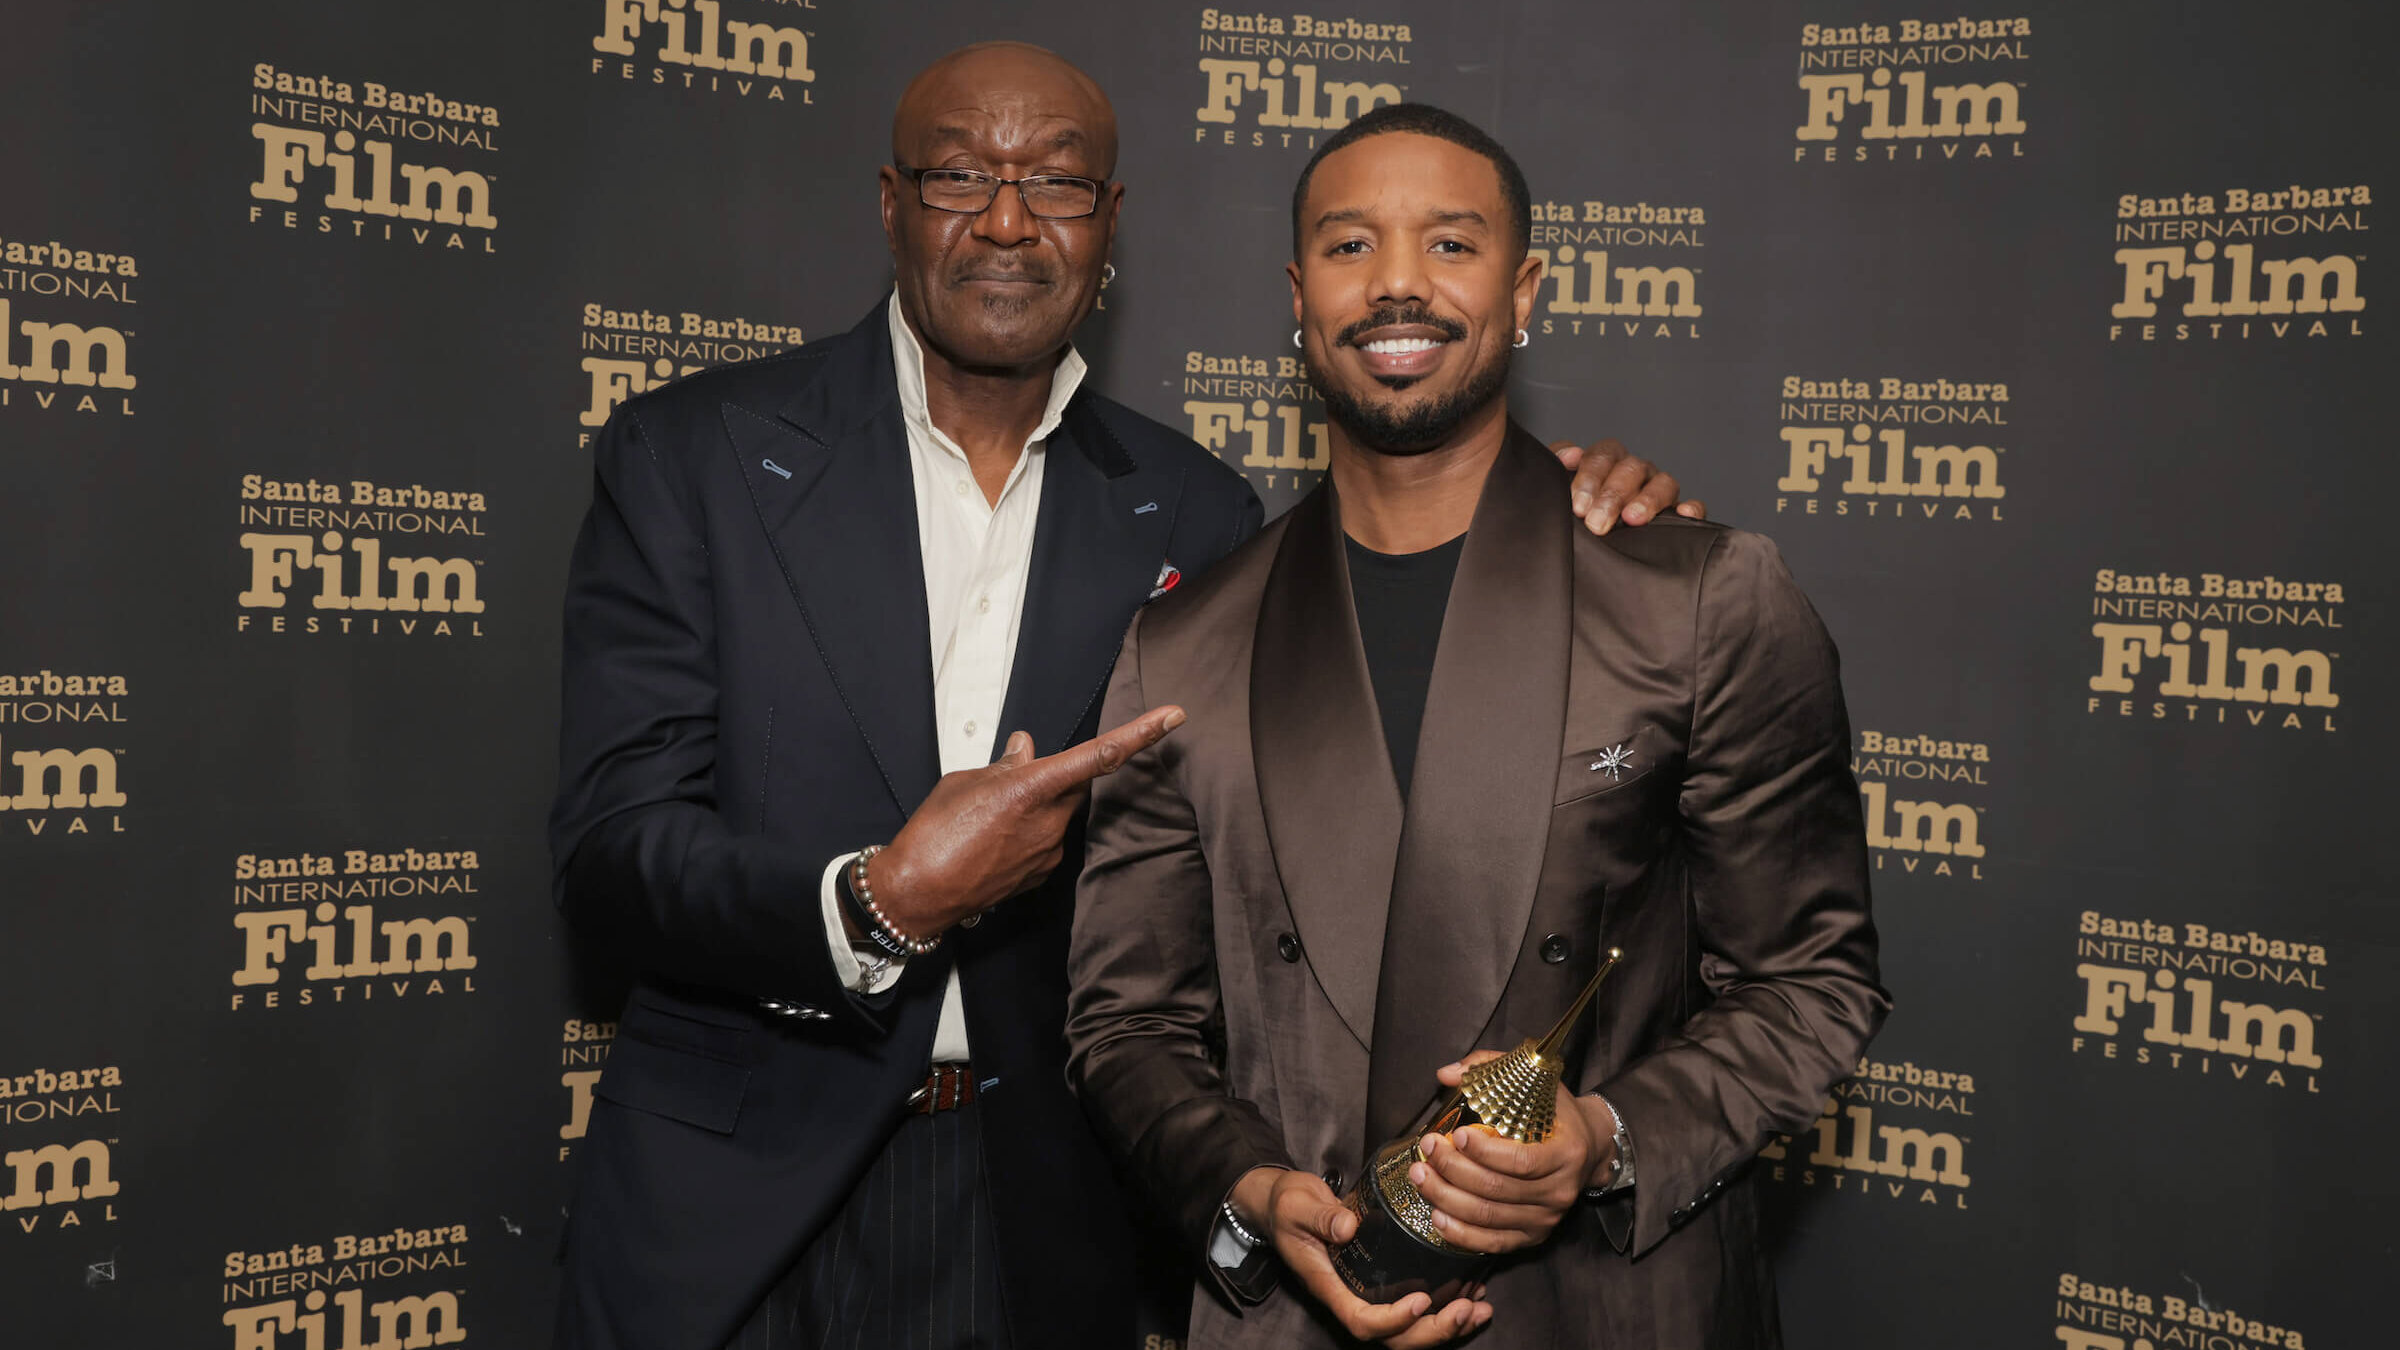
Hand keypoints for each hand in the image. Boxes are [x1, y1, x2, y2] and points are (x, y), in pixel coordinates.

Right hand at [867, 706, 1185, 938]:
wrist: (915, 896)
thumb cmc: (931, 834)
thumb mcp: (964, 782)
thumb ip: (1005, 765)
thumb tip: (1026, 749)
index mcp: (1031, 789)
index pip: (1100, 756)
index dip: (1141, 734)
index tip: (1174, 717)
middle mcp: (1049, 822)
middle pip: (1075, 785)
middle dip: (1055, 776)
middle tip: (1011, 784)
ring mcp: (1048, 853)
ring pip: (1058, 814)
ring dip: (1035, 807)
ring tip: (988, 819)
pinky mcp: (1041, 876)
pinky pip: (1046, 841)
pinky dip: (1027, 833)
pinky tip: (991, 841)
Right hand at [1231, 1167, 1491, 1346]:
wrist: (1283, 1204)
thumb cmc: (1288, 1205)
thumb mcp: (1297, 1205)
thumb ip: (1321, 1216)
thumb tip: (1348, 1226)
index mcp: (1328, 1285)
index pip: (1360, 1321)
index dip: (1393, 1320)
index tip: (1421, 1300)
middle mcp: (1350, 1296)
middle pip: (1393, 1337)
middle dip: (1433, 1330)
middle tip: (1467, 1309)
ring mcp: (1367, 1292)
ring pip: (1409, 1329)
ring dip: (1448, 1325)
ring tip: (1480, 1308)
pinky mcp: (1382, 1281)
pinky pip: (1415, 1308)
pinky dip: (1447, 1306)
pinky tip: (1473, 1293)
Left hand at [1407, 1051, 1617, 1253]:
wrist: (1589, 1148)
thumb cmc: (1556, 1113)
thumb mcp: (1534, 1081)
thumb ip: (1489, 1068)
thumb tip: (1445, 1074)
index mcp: (1565, 1152)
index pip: (1521, 1161)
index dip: (1484, 1152)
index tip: (1456, 1135)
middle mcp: (1559, 1190)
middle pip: (1497, 1189)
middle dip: (1453, 1170)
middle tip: (1427, 1149)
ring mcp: (1547, 1218)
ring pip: (1488, 1216)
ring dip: (1447, 1198)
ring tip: (1421, 1176)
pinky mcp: (1533, 1236)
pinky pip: (1493, 1243)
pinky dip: (1462, 1234)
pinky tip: (1437, 1215)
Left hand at [1550, 438, 1707, 534]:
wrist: (1591, 553)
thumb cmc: (1574, 516)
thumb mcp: (1559, 493)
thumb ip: (1557, 471)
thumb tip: (1566, 456)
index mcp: (1605, 461)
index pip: (1602, 455)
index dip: (1589, 475)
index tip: (1577, 503)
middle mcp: (1634, 472)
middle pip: (1630, 469)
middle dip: (1611, 495)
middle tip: (1595, 523)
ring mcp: (1658, 490)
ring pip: (1663, 482)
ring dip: (1648, 499)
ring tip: (1631, 519)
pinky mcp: (1679, 514)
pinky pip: (1693, 506)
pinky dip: (1691, 509)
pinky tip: (1683, 515)